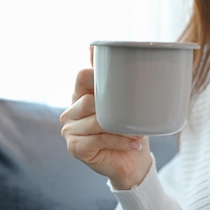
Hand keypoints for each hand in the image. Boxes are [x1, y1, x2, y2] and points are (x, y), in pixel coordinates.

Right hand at [60, 67, 152, 189]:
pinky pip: (99, 139)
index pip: (82, 76)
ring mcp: (69, 129)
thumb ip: (118, 79)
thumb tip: (110, 48)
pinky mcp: (74, 147)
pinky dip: (120, 141)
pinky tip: (134, 144)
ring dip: (121, 128)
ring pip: (96, 121)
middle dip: (115, 108)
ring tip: (139, 133)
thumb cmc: (128, 127)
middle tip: (135, 114)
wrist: (131, 161)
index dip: (97, 74)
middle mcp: (71, 110)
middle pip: (89, 100)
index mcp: (81, 94)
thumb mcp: (126, 102)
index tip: (119, 79)